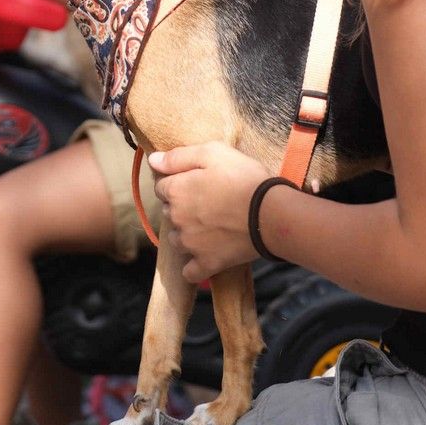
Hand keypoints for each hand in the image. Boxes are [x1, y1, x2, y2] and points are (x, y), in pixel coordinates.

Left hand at [149, 143, 270, 281]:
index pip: (161, 187)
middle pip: (169, 212)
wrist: (272, 213)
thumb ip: (179, 156)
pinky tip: (206, 256)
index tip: (196, 182)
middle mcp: (176, 218)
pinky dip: (195, 265)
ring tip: (211, 226)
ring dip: (187, 234)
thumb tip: (153, 160)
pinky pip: (190, 271)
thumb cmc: (244, 178)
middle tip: (208, 201)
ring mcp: (190, 244)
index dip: (178, 182)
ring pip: (177, 240)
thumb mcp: (213, 153)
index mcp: (176, 191)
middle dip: (182, 207)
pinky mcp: (207, 263)